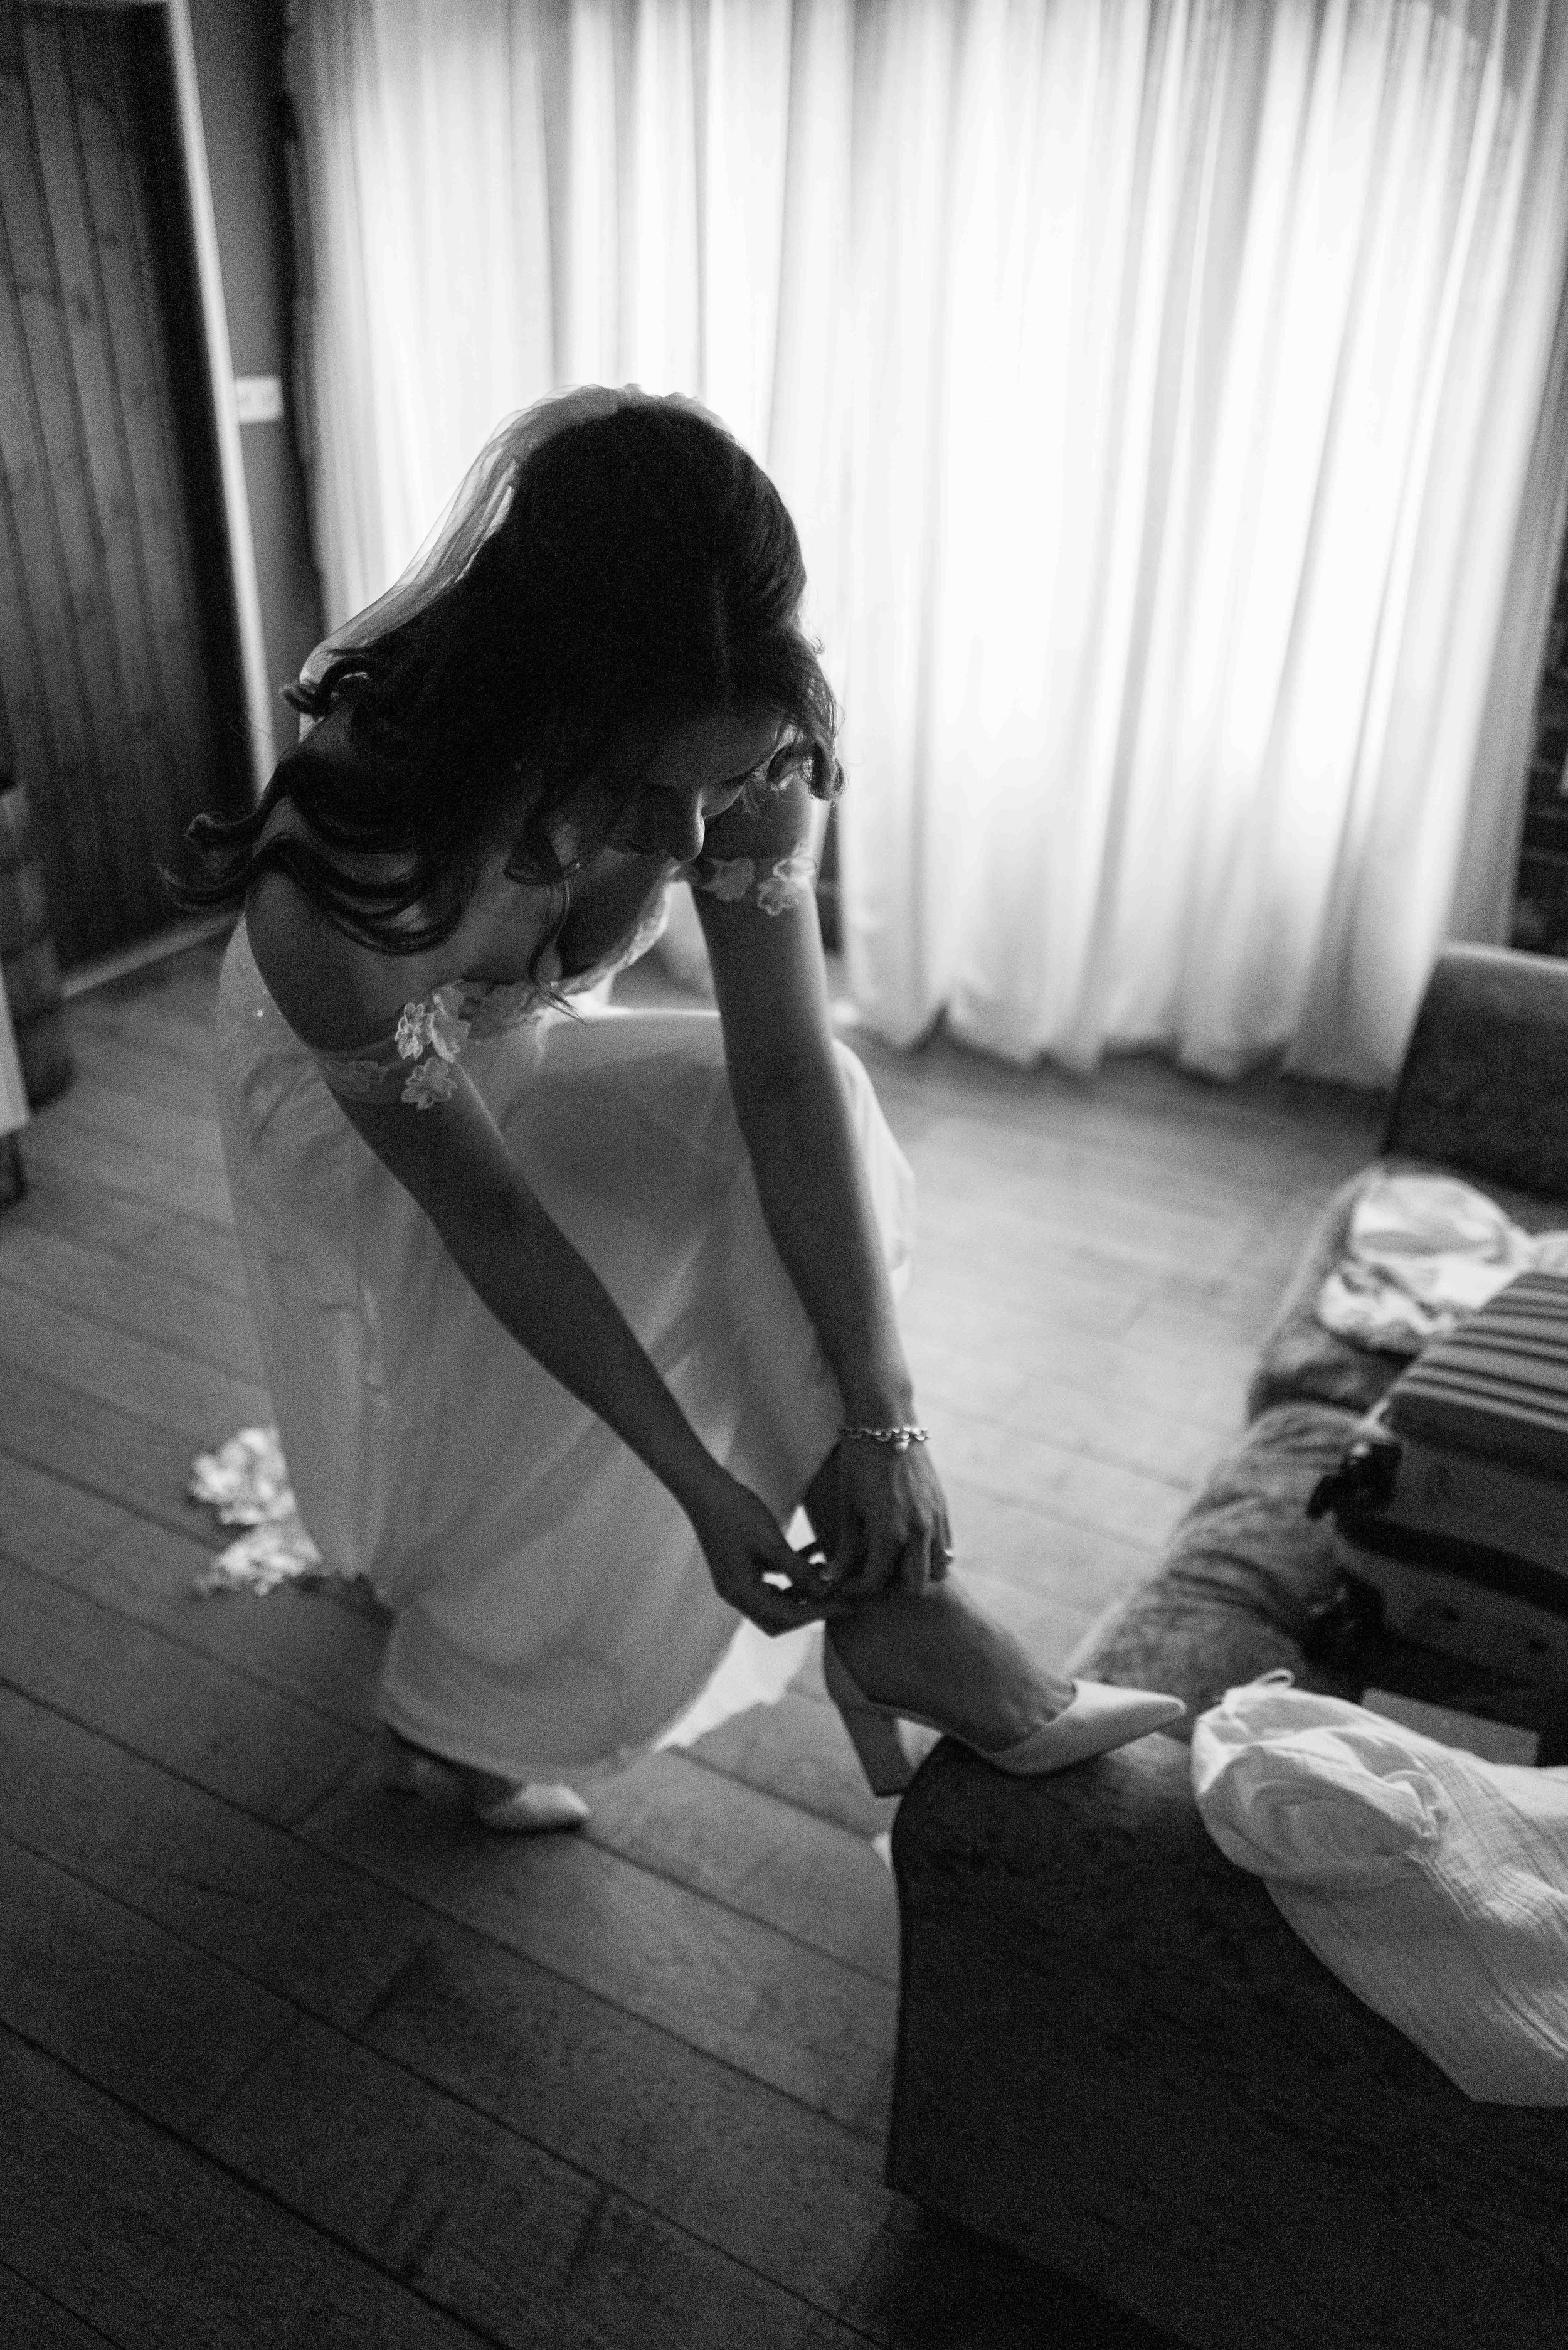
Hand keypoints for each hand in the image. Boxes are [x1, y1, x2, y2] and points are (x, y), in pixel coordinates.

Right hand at [689, 1468, 853, 1636]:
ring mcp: (738, 1580)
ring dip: (804, 1588)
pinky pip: (773, 1578)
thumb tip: (825, 1592)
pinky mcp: (742, 1565)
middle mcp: (737, 1593)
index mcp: (740, 1593)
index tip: (845, 1605)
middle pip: (779, 1617)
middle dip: (810, 1608)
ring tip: (830, 1572)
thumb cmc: (735, 1513)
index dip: (818, 1613)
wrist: (705, 1487)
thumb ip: (798, 1570)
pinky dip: (793, 1571)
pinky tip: (814, 1554)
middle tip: (839, 1595)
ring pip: (778, 1598)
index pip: (784, 1618)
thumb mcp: (771, 1543)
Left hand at [818, 1437, 954, 1603]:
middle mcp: (918, 1529)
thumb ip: (845, 1546)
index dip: (856, 1590)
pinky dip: (929, 1554)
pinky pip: (946, 1546)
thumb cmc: (858, 1459)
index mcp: (889, 1531)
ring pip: (937, 1570)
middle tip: (870, 1576)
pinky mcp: (942, 1507)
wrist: (887, 1419)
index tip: (843, 1585)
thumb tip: (832, 1579)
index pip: (877, 1581)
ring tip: (892, 1561)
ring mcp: (935, 1518)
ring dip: (916, 1572)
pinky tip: (908, 1544)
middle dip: (891, 1587)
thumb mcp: (847, 1504)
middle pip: (915, 1586)